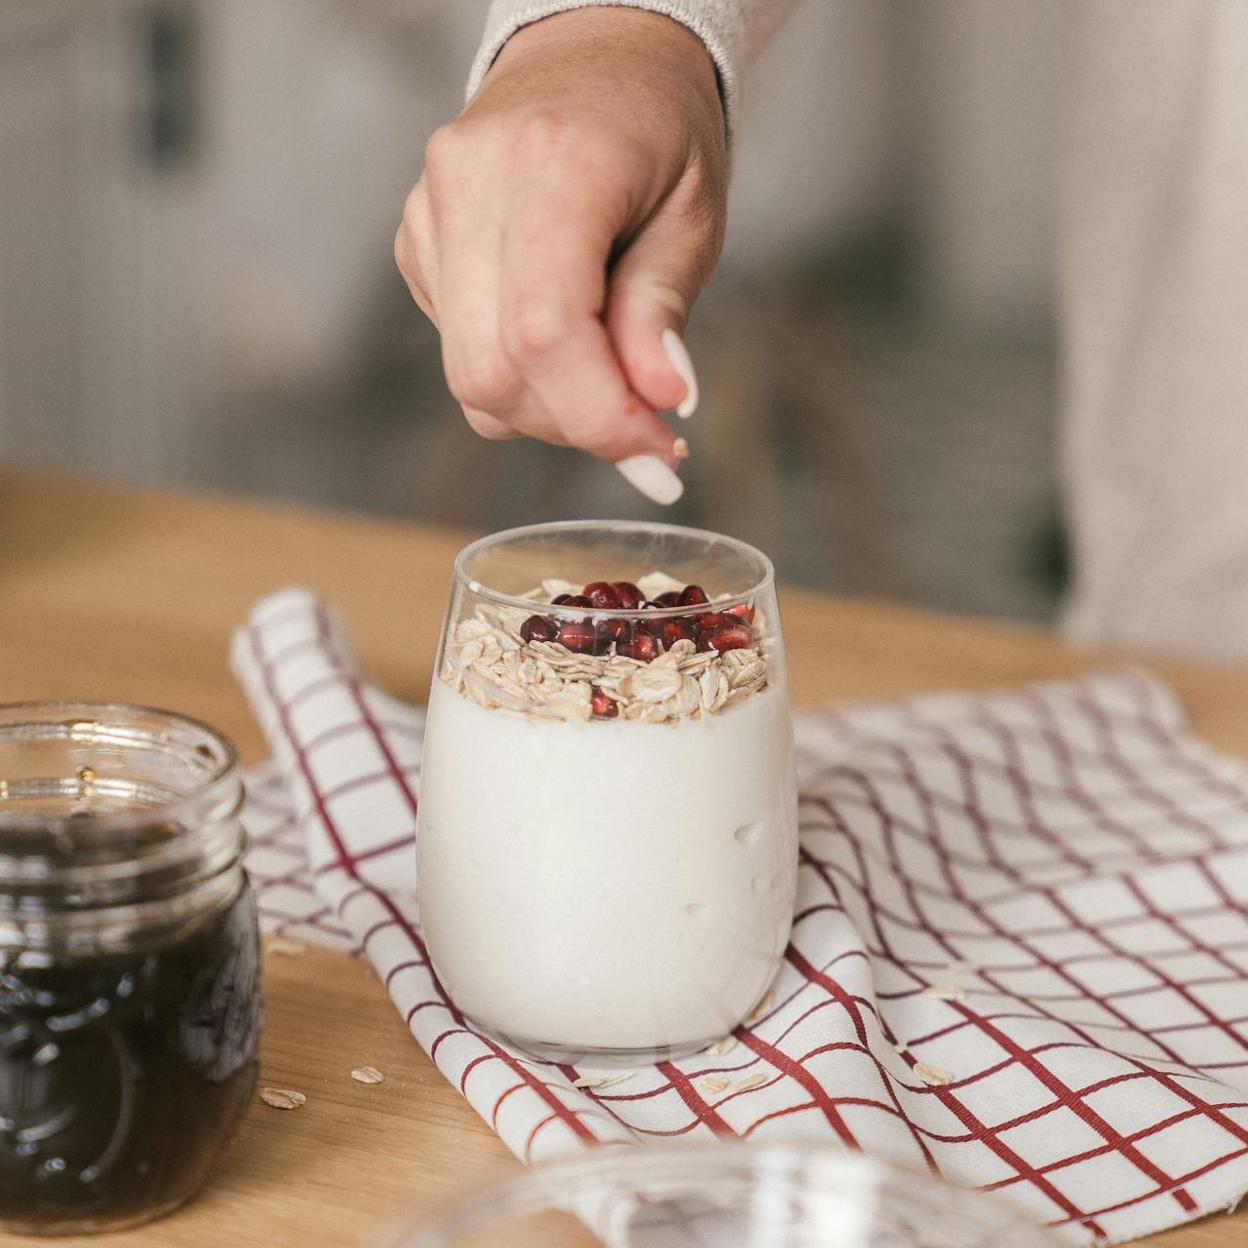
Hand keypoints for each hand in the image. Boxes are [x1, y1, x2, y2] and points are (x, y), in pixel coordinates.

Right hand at [395, 8, 727, 502]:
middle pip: (493, 373)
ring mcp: (428, 212)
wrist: (590, 53)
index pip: (546, 333)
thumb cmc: (657, 129)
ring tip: (610, 371)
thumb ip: (663, 309)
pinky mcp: (416, 242)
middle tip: (644, 426)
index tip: (657, 457)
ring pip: (470, 377)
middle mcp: (470, 183)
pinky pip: (461, 352)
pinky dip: (520, 373)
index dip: (599, 417)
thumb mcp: (692, 212)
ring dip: (548, 408)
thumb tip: (660, 402)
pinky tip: (562, 331)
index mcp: (553, 162)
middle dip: (575, 424)